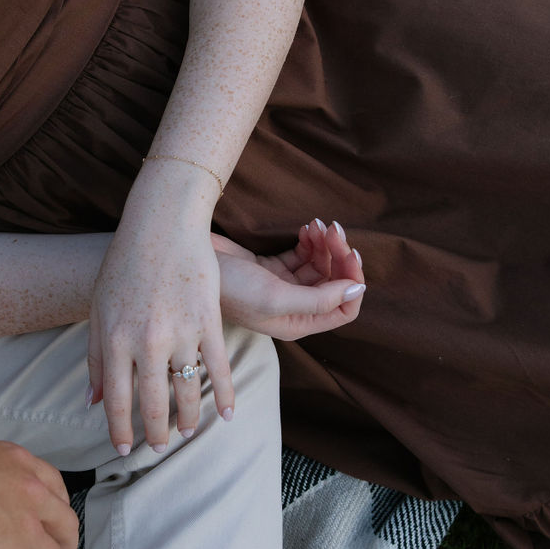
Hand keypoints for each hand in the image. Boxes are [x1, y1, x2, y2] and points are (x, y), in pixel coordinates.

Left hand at [87, 180, 234, 453]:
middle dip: (155, 433)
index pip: (116, 400)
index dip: (120, 430)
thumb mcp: (99, 309)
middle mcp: (146, 342)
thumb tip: (92, 401)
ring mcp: (180, 332)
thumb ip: (95, 357)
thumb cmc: (124, 265)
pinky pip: (219, 366)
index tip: (124, 449)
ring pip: (187, 390)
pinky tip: (227, 414)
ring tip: (187, 432)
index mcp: (114, 339)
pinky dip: (225, 394)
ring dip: (189, 418)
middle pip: (152, 403)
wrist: (161, 225)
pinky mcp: (208, 320)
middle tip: (159, 448)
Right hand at [214, 219, 364, 339]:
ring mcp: (283, 287)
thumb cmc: (230, 288)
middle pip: (333, 283)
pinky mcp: (273, 268)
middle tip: (332, 229)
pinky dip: (309, 241)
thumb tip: (357, 290)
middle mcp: (294, 308)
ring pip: (320, 265)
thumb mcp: (275, 297)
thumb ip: (319, 298)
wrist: (192, 265)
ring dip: (324, 244)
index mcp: (297, 323)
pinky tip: (306, 228)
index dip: (352, 283)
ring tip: (317, 224)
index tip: (350, 254)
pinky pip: (303, 254)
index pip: (343, 310)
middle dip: (338, 256)